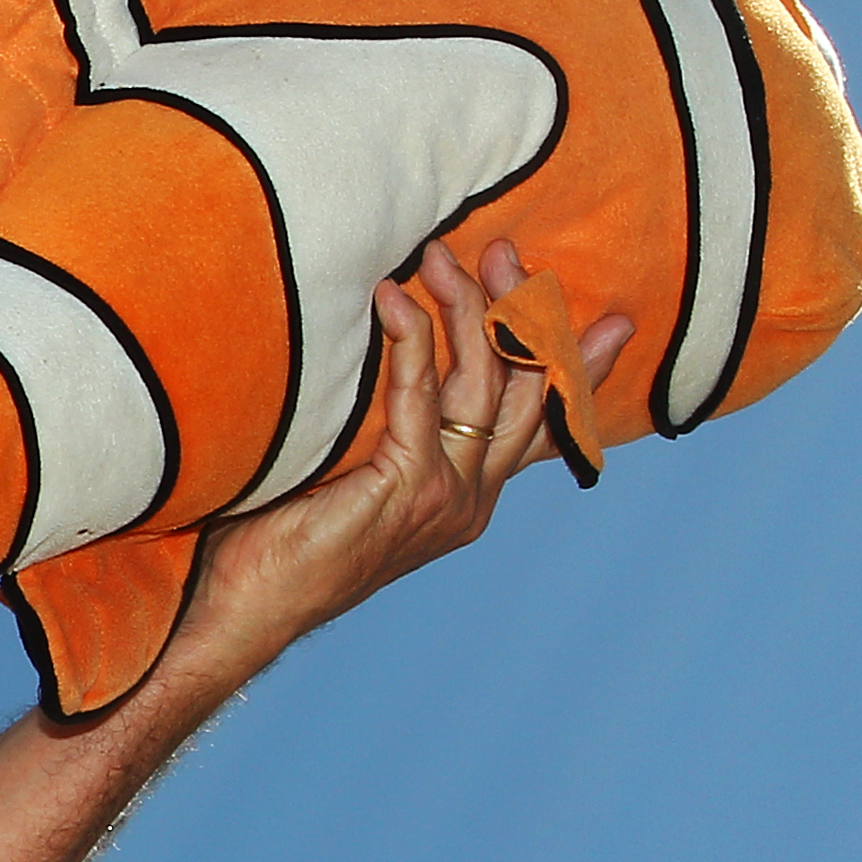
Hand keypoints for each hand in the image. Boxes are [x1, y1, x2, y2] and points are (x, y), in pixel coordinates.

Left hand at [158, 233, 635, 687]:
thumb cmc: (280, 543)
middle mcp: (469, 498)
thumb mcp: (349, 477)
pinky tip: (395, 301)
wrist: (248, 610)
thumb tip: (380, 368)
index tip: (612, 324)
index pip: (538, 424)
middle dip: (524, 312)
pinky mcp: (408, 490)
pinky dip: (409, 343)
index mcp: (466, 498)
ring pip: (480, 382)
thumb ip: (385, 435)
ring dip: (467, 309)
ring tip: (443, 254)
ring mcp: (446, 496)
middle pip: (523, 388)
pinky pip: (418, 398)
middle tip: (510, 250)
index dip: (572, 369)